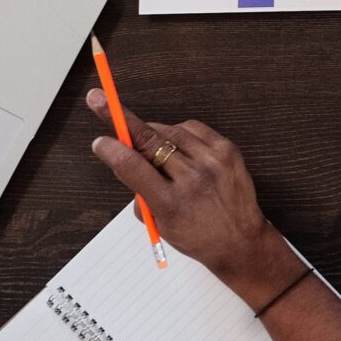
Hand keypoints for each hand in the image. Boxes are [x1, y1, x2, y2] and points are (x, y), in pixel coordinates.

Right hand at [84, 91, 303, 306]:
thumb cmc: (197, 236)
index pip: (132, 167)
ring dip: (152, 133)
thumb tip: (124, 159)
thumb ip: (140, 194)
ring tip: (151, 146)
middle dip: (120, 118)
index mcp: (170, 203)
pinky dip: (178, 132)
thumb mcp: (160, 225)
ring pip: (169, 131)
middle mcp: (192, 179)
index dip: (111, 149)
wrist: (241, 241)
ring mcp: (212, 162)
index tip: (99, 141)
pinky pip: (192, 128)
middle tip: (99, 99)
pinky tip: (176, 144)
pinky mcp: (227, 150)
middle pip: (148, 140)